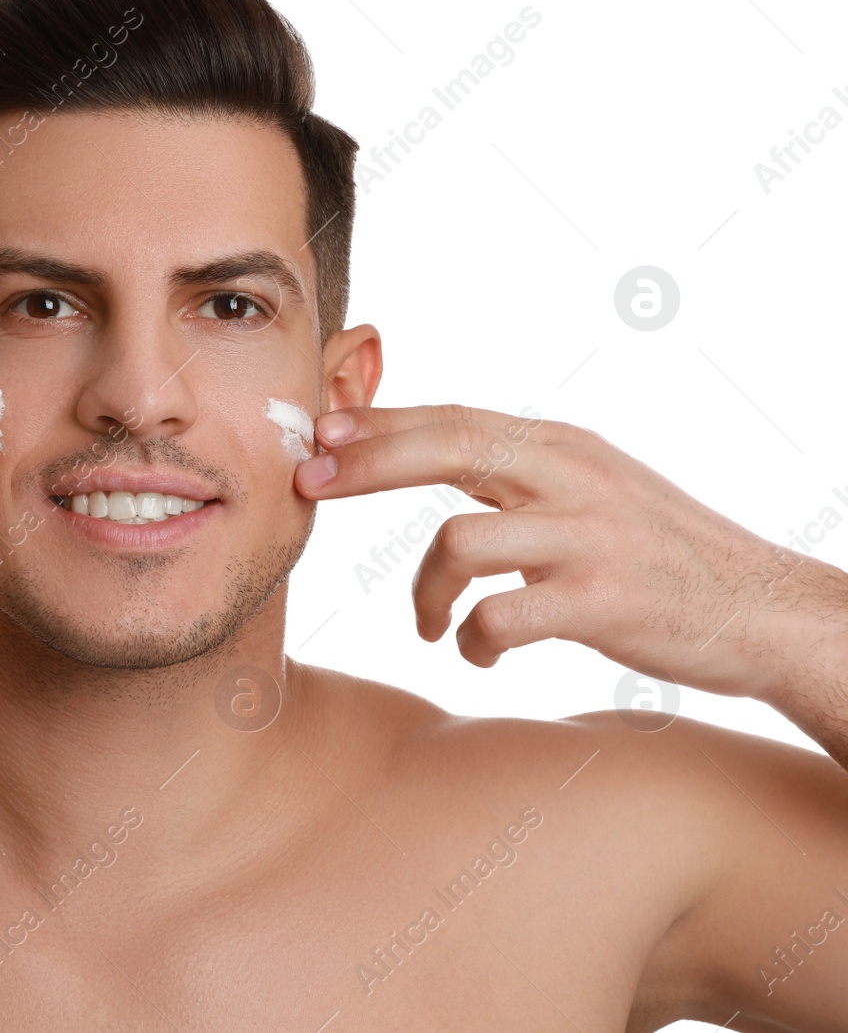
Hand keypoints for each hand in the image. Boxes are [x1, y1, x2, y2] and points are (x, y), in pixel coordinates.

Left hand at [292, 404, 847, 701]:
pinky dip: (471, 642)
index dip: (378, 424)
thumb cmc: (658, 557)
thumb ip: (513, 472)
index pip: (454, 417)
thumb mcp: (588, 489)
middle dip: (364, 464)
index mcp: (562, 448)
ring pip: (459, 541)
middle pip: (448, 446)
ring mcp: (590, 537)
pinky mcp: (604, 602)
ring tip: (429, 624)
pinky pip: (498, 619)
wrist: (764, 613)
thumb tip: (413, 453)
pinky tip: (479, 654)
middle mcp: (574, 476)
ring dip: (424, 592)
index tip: (314, 434)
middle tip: (307, 487)